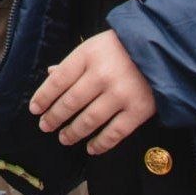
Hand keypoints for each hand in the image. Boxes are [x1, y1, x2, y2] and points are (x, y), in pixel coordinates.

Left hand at [30, 29, 155, 154]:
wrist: (160, 50)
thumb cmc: (120, 47)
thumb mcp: (93, 46)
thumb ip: (73, 62)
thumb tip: (50, 74)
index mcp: (87, 56)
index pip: (58, 80)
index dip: (44, 97)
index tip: (34, 109)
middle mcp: (101, 75)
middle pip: (71, 102)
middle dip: (54, 117)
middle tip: (45, 126)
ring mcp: (120, 94)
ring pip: (90, 119)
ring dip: (73, 132)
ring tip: (63, 138)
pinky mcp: (138, 110)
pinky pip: (115, 132)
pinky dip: (101, 143)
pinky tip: (90, 148)